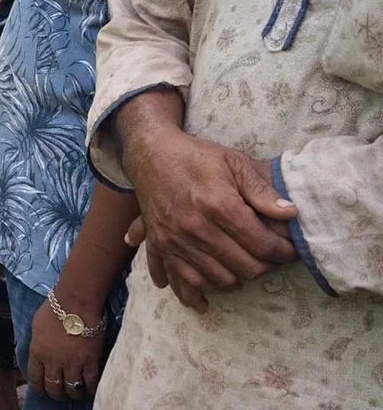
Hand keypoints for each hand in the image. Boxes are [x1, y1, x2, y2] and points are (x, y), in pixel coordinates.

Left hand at [27, 298, 101, 401]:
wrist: (76, 302)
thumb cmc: (56, 307)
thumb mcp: (37, 324)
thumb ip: (38, 341)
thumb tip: (40, 350)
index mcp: (37, 352)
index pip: (35, 377)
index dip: (39, 387)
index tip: (43, 390)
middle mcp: (53, 361)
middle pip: (53, 387)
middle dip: (56, 393)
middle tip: (60, 394)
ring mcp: (72, 363)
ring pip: (72, 388)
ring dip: (73, 393)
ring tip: (75, 393)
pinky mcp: (90, 361)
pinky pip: (91, 382)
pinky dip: (91, 388)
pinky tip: (91, 389)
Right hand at [121, 130, 297, 312]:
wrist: (150, 155)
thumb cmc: (196, 157)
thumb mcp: (234, 162)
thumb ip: (262, 190)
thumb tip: (291, 214)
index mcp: (218, 204)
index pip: (262, 244)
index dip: (284, 252)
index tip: (291, 250)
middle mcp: (195, 227)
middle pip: (245, 267)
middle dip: (266, 266)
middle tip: (272, 257)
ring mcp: (175, 240)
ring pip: (220, 279)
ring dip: (240, 277)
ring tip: (248, 264)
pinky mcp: (161, 246)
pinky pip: (189, 281)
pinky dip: (208, 287)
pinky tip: (219, 279)